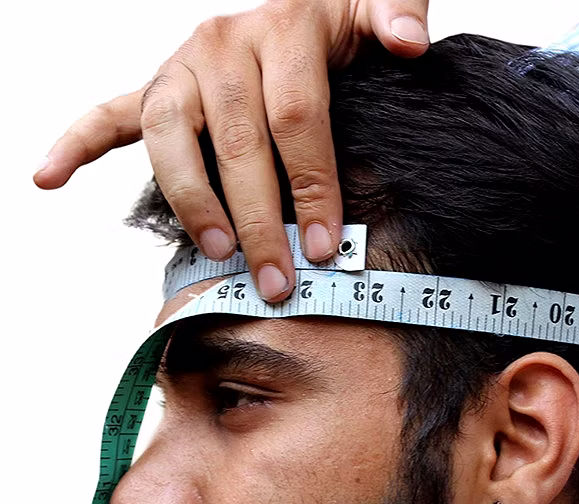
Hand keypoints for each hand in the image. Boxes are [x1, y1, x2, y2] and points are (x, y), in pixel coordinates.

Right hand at [33, 0, 429, 300]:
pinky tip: (47, 176)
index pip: (295, 121)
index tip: (322, 247)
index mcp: (281, 29)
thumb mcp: (370, 5)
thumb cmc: (335, 21)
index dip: (310, 188)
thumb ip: (393, 14)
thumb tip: (410, 44)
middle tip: (277, 280)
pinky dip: (75, 143)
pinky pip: (109, 113)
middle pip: (236, 145)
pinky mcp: (158, 87)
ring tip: (213, 252)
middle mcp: (222, 45)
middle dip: (258, 220)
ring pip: (170, 138)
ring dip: (190, 200)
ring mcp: (182, 68)